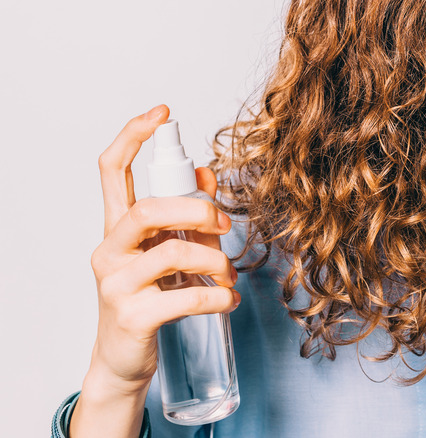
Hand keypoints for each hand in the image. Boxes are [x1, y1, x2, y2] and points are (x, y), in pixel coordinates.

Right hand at [70, 105, 240, 437]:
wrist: (125, 358)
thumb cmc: (151, 297)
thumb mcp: (169, 250)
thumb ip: (188, 215)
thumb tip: (208, 174)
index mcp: (117, 228)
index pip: (112, 171)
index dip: (133, 136)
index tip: (163, 113)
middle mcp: (109, 250)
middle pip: (149, 209)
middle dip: (198, 210)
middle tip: (226, 224)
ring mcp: (116, 284)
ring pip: (173, 252)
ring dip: (216, 260)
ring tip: (230, 275)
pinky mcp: (132, 316)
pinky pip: (185, 298)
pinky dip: (218, 297)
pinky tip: (229, 300)